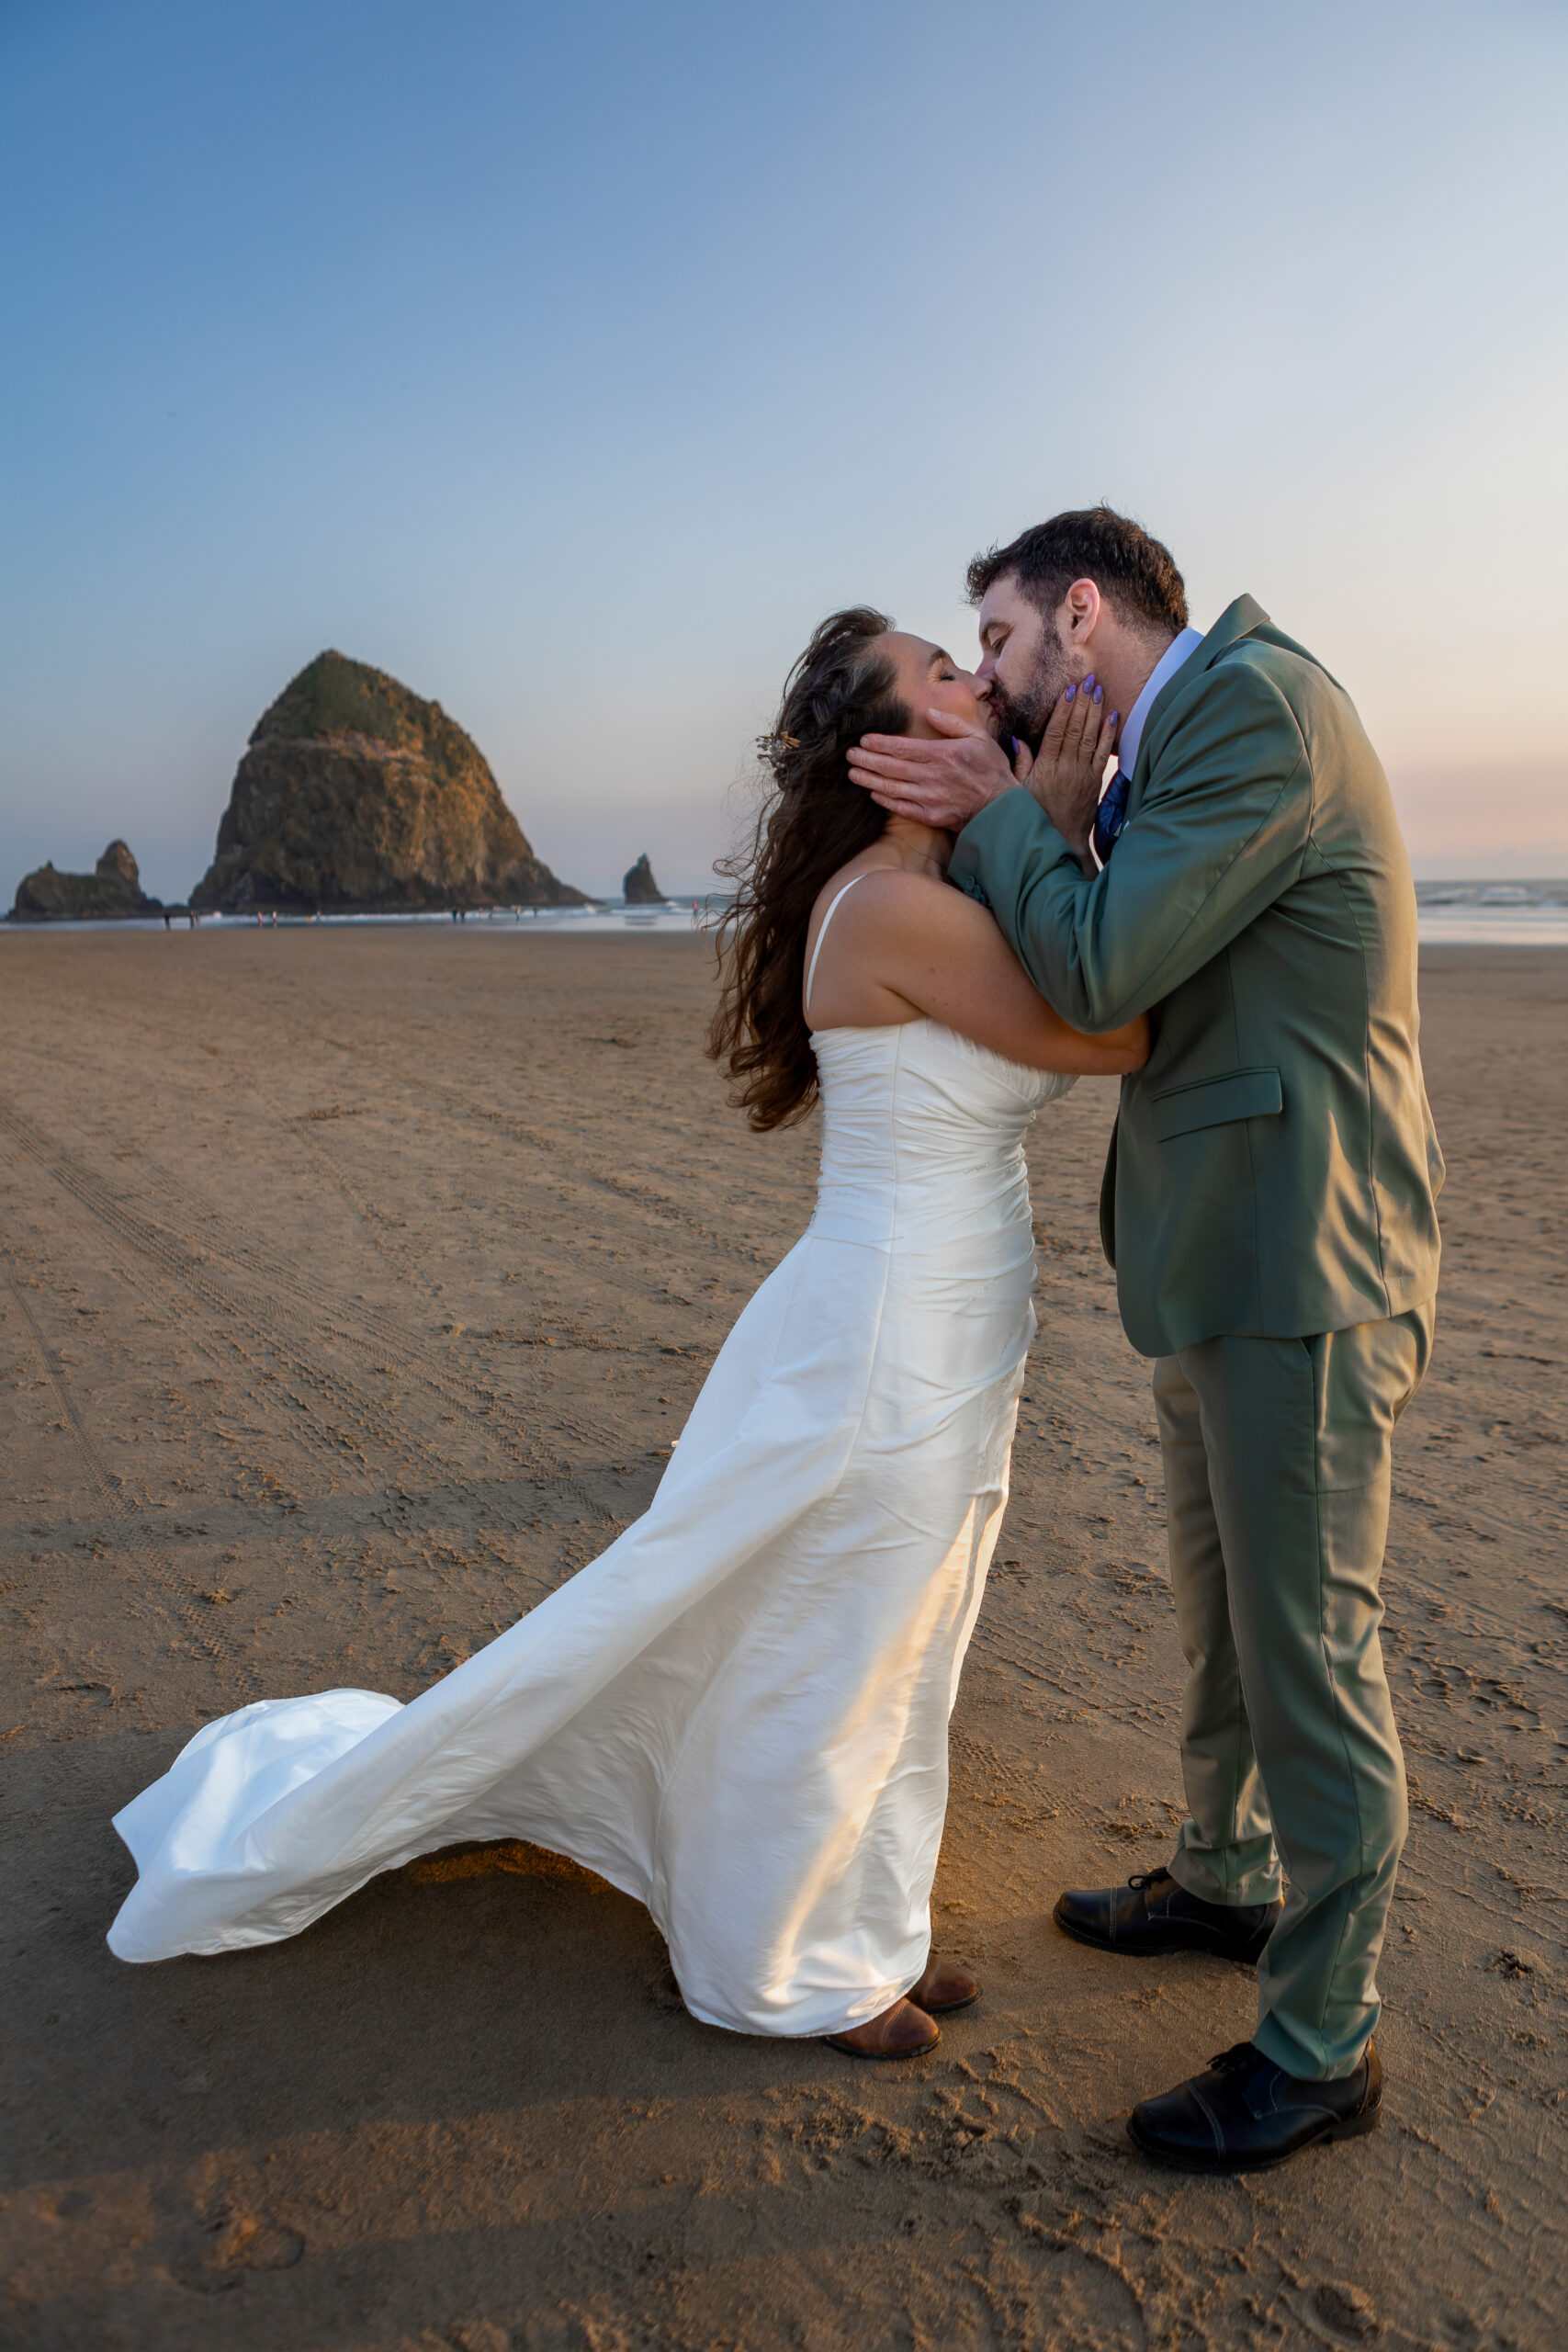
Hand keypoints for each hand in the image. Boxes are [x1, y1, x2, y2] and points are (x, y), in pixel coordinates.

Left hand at [845, 709, 1025, 830]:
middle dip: (867, 759)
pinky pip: (901, 808)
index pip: (903, 748)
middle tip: (849, 754)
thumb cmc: (991, 770)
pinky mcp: (930, 816)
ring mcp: (929, 798)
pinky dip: (885, 800)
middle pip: (891, 767)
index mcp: (942, 754)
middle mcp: (932, 776)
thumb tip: (929, 712)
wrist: (1002, 809)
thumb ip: (952, 723)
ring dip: (869, 780)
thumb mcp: (979, 737)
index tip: (863, 739)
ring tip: (852, 773)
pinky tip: (872, 793)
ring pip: (891, 788)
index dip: (880, 743)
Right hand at [1026, 674, 1119, 854]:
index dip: (1063, 709)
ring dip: (1095, 711)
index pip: (1056, 732)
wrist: (1061, 841)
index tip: (1068, 690)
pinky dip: (1108, 734)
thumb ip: (1020, 764)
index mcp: (1046, 768)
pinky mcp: (1095, 781)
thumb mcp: (1019, 791)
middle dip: (1082, 702)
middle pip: (1075, 729)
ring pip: (1090, 736)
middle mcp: (1066, 768)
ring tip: (1098, 689)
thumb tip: (1018, 739)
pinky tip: (1112, 716)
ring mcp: (1083, 773)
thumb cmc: (1036, 815)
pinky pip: (1103, 753)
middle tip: (1087, 679)